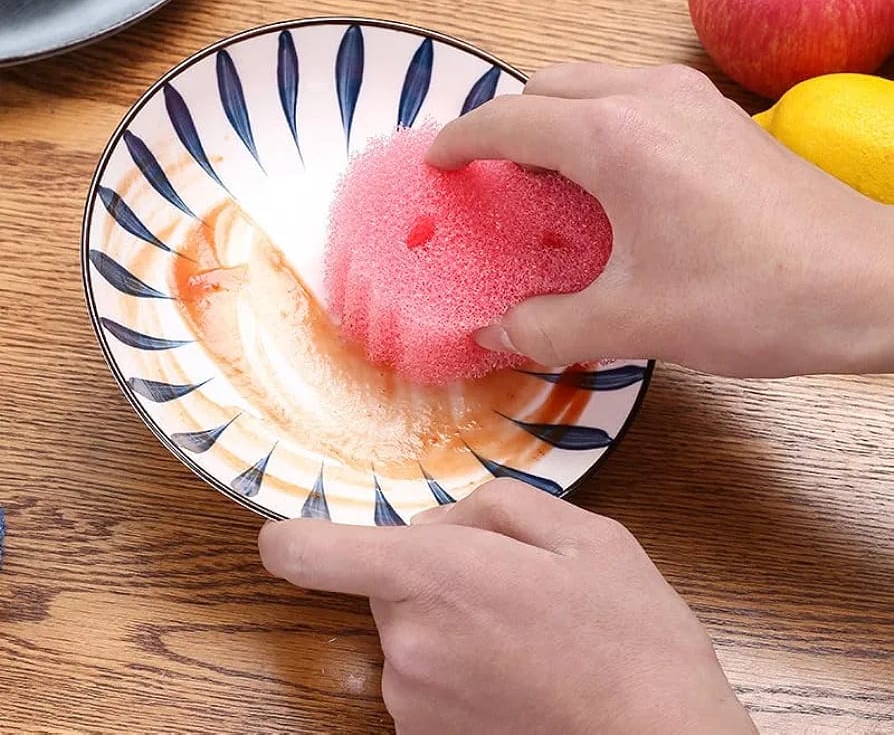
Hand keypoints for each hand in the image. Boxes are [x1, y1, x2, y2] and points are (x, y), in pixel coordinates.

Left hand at [259, 479, 755, 734]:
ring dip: (451, 623)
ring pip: (410, 633)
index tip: (293, 531)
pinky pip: (428, 680)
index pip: (309, 554)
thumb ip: (492, 506)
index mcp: (433, 578)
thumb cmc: (631, 636)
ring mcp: (413, 706)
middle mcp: (405, 646)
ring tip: (529, 636)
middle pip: (384, 584)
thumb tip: (442, 525)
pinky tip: (524, 674)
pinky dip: (461, 668)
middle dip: (432, 572)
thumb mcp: (579, 533)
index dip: (292, 536)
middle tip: (508, 582)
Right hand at [427, 63, 893, 377]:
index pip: (508, 121)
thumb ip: (548, 328)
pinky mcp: (719, 115)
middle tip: (487, 181)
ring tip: (540, 182)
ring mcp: (690, 99)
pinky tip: (606, 183)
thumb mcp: (633, 322)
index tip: (436, 163)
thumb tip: (496, 333)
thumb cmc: (754, 296)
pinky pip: (631, 98)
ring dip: (552, 122)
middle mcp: (648, 98)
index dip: (461, 141)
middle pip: (544, 88)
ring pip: (590, 85)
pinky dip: (596, 125)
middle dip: (504, 127)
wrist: (872, 285)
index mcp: (614, 138)